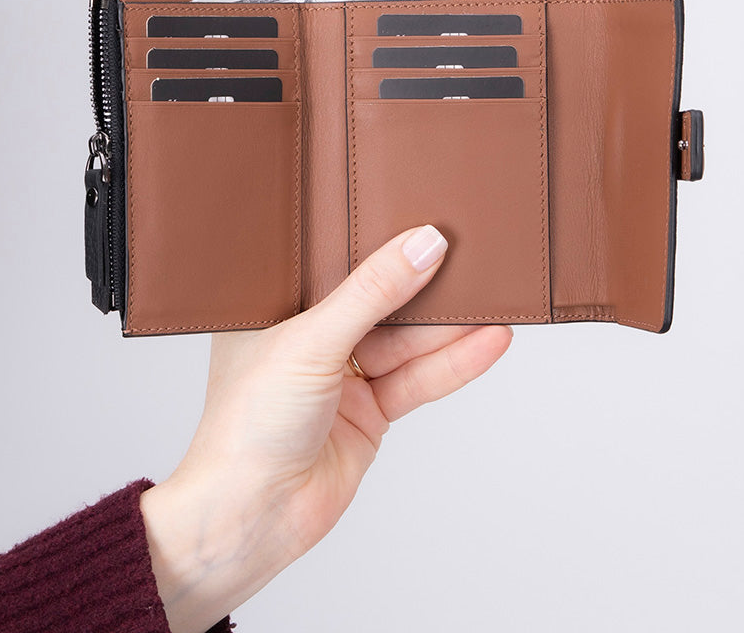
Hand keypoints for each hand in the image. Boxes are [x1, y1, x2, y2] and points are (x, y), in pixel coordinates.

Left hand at [140, 225, 512, 632]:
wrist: (250, 518)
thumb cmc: (249, 424)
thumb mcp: (312, 340)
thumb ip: (372, 293)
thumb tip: (423, 245)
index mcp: (277, 309)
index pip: (338, 266)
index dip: (382, 245)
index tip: (428, 224)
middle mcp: (310, 342)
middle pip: (380, 305)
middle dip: (425, 288)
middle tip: (472, 257)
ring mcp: (341, 380)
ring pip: (405, 344)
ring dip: (449, 329)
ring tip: (495, 302)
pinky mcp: (369, 415)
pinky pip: (417, 381)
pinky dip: (452, 364)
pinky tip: (487, 342)